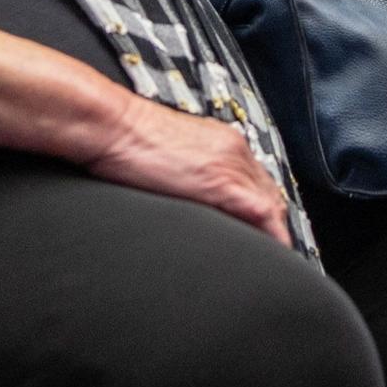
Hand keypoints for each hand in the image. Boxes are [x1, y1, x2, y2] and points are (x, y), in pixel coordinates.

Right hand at [85, 94, 290, 246]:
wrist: (111, 125)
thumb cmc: (126, 139)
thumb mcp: (169, 154)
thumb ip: (190, 171)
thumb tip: (190, 195)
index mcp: (223, 141)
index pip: (258, 180)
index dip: (266, 209)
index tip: (263, 231)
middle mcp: (234, 149)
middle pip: (271, 193)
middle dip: (274, 224)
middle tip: (271, 252)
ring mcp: (229, 164)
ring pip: (272, 204)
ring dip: (275, 233)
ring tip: (271, 260)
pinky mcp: (219, 182)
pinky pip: (262, 212)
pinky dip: (272, 234)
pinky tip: (274, 253)